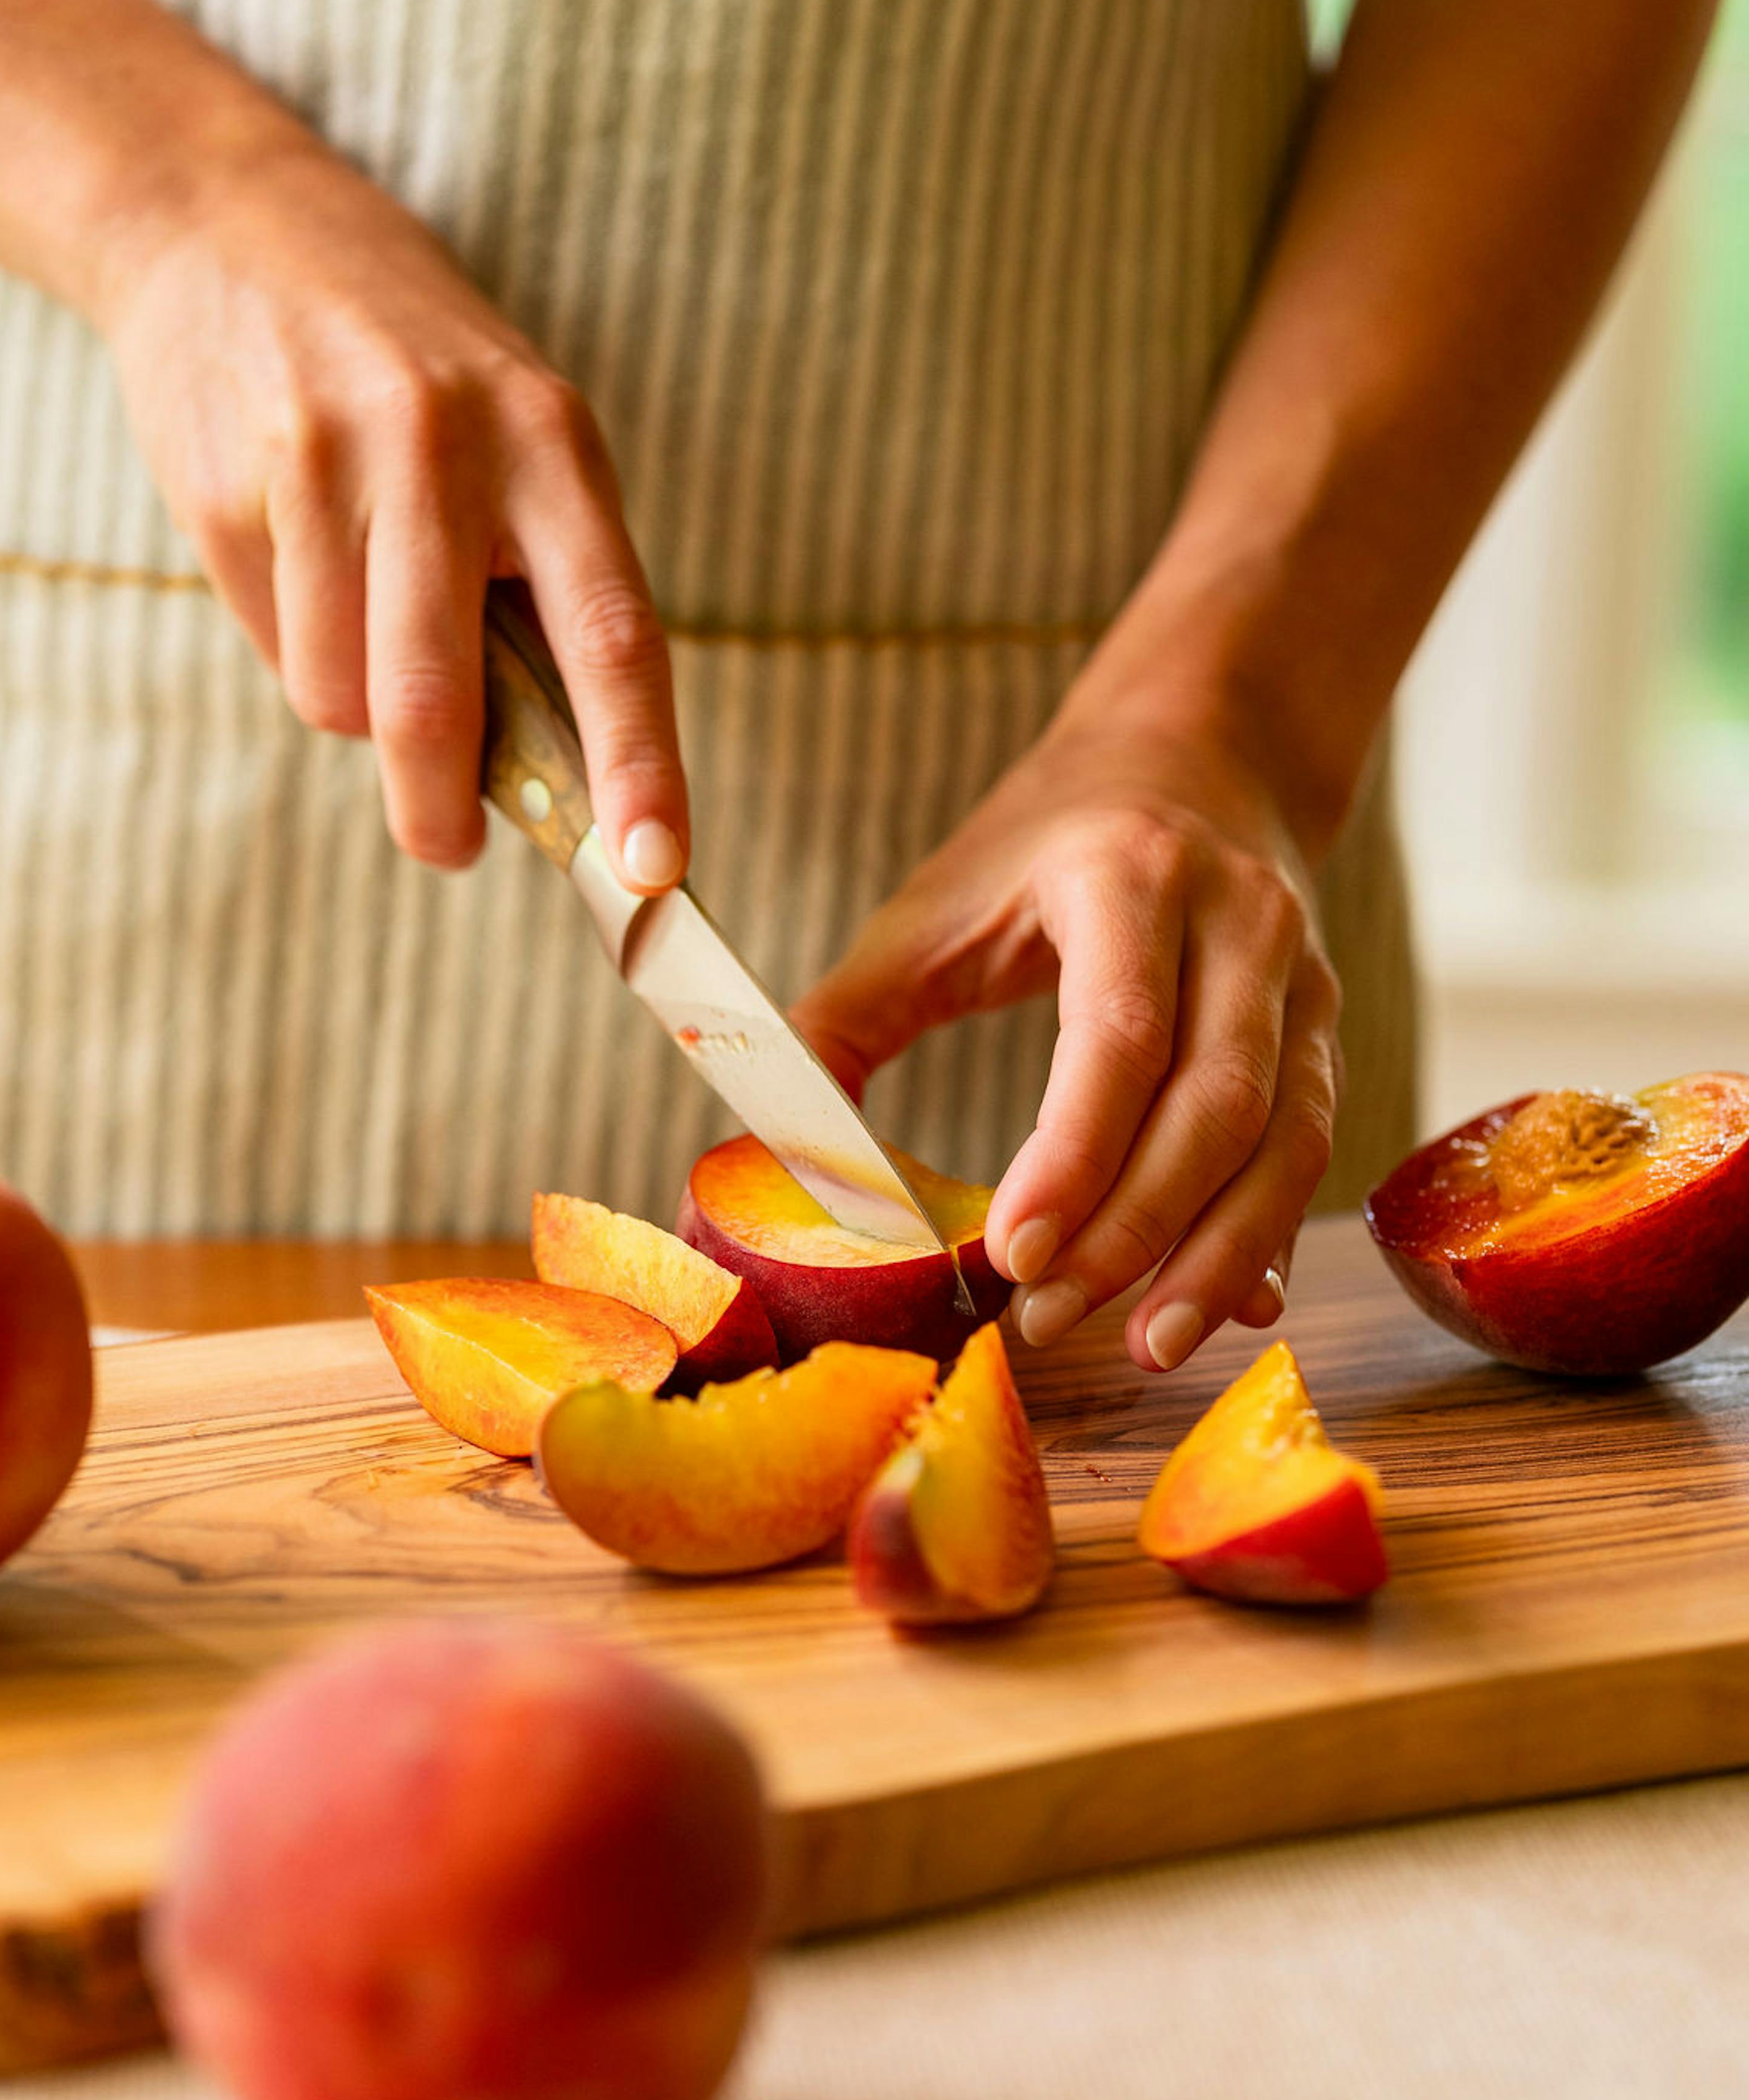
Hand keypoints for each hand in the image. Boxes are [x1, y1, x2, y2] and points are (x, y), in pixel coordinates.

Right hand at [91, 122, 687, 883]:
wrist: (228, 227)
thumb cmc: (406, 371)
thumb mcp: (510, 440)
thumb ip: (533, 586)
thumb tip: (535, 779)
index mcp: (551, 443)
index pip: (613, 632)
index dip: (639, 763)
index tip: (654, 866)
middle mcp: (445, 448)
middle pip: (441, 699)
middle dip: (442, 807)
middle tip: (450, 844)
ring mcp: (326, 464)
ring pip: (341, 695)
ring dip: (354, 711)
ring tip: (358, 620)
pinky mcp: (229, 487)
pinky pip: (270, 647)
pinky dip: (291, 649)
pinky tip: (292, 562)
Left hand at [789, 716, 1341, 1372]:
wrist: (1200, 753)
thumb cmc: (1046, 839)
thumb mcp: (936, 902)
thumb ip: (847, 1014)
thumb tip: (773, 1139)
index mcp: (1130, 878)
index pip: (1120, 1037)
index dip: (1073, 1157)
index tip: (1012, 1253)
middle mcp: (1239, 924)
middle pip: (1213, 1106)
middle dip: (1134, 1231)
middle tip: (1047, 1315)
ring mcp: (1301, 979)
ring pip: (1284, 1141)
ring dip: (1216, 1256)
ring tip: (1144, 1345)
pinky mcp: (1326, 1029)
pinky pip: (1309, 1146)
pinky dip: (1265, 1234)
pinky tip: (1225, 1306)